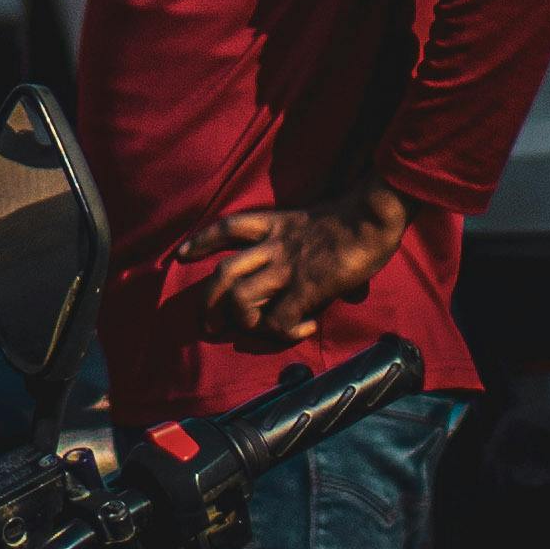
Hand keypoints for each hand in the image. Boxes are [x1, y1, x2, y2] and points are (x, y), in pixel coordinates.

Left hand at [188, 182, 408, 345]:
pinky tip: (303, 329)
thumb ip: (297, 244)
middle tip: (207, 323)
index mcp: (272, 224)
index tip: (181, 255)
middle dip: (209, 301)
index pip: (224, 228)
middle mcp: (271, 246)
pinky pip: (280, 318)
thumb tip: (307, 274)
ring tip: (251, 331)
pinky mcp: (306, 287)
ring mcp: (286, 267)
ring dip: (241, 320)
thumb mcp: (308, 223)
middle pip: (223, 272)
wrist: (369, 217)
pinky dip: (285, 331)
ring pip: (241, 297)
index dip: (199, 242)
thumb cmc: (347, 220)